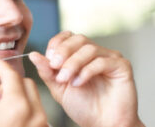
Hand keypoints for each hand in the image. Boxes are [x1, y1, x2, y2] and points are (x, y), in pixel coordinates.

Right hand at [0, 60, 47, 126]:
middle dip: (12, 82)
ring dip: (20, 95)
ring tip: (3, 111)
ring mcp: (42, 125)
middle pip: (27, 83)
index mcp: (17, 106)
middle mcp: (35, 114)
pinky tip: (10, 120)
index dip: (3, 67)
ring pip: (34, 97)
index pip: (12, 75)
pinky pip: (37, 111)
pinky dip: (26, 108)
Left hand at [29, 31, 144, 126]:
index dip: (56, 44)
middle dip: (63, 52)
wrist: (102, 125)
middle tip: (55, 67)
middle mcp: (95, 53)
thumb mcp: (58, 87)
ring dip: (73, 63)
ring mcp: (110, 58)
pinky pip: (102, 61)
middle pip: (78, 39)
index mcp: (79, 54)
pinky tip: (79, 83)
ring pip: (89, 49)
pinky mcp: (122, 67)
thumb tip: (33, 55)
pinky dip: (87, 71)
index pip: (67, 37)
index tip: (48, 59)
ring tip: (65, 80)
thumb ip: (47, 71)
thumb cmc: (83, 106)